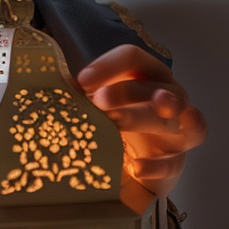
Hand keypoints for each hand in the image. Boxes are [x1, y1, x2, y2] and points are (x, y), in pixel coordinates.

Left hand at [77, 44, 206, 197]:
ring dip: (142, 116)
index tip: (82, 80)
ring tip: (116, 122)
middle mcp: (168, 98)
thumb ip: (81, 96)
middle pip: (156, 86)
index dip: (110, 65)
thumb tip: (51, 90)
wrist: (133, 170)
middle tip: (100, 100)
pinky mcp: (175, 163)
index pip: (133, 58)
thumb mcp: (96, 109)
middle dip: (128, 91)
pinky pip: (173, 163)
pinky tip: (136, 167)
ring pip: (173, 118)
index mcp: (145, 77)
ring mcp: (177, 131)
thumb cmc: (113, 128)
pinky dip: (156, 165)